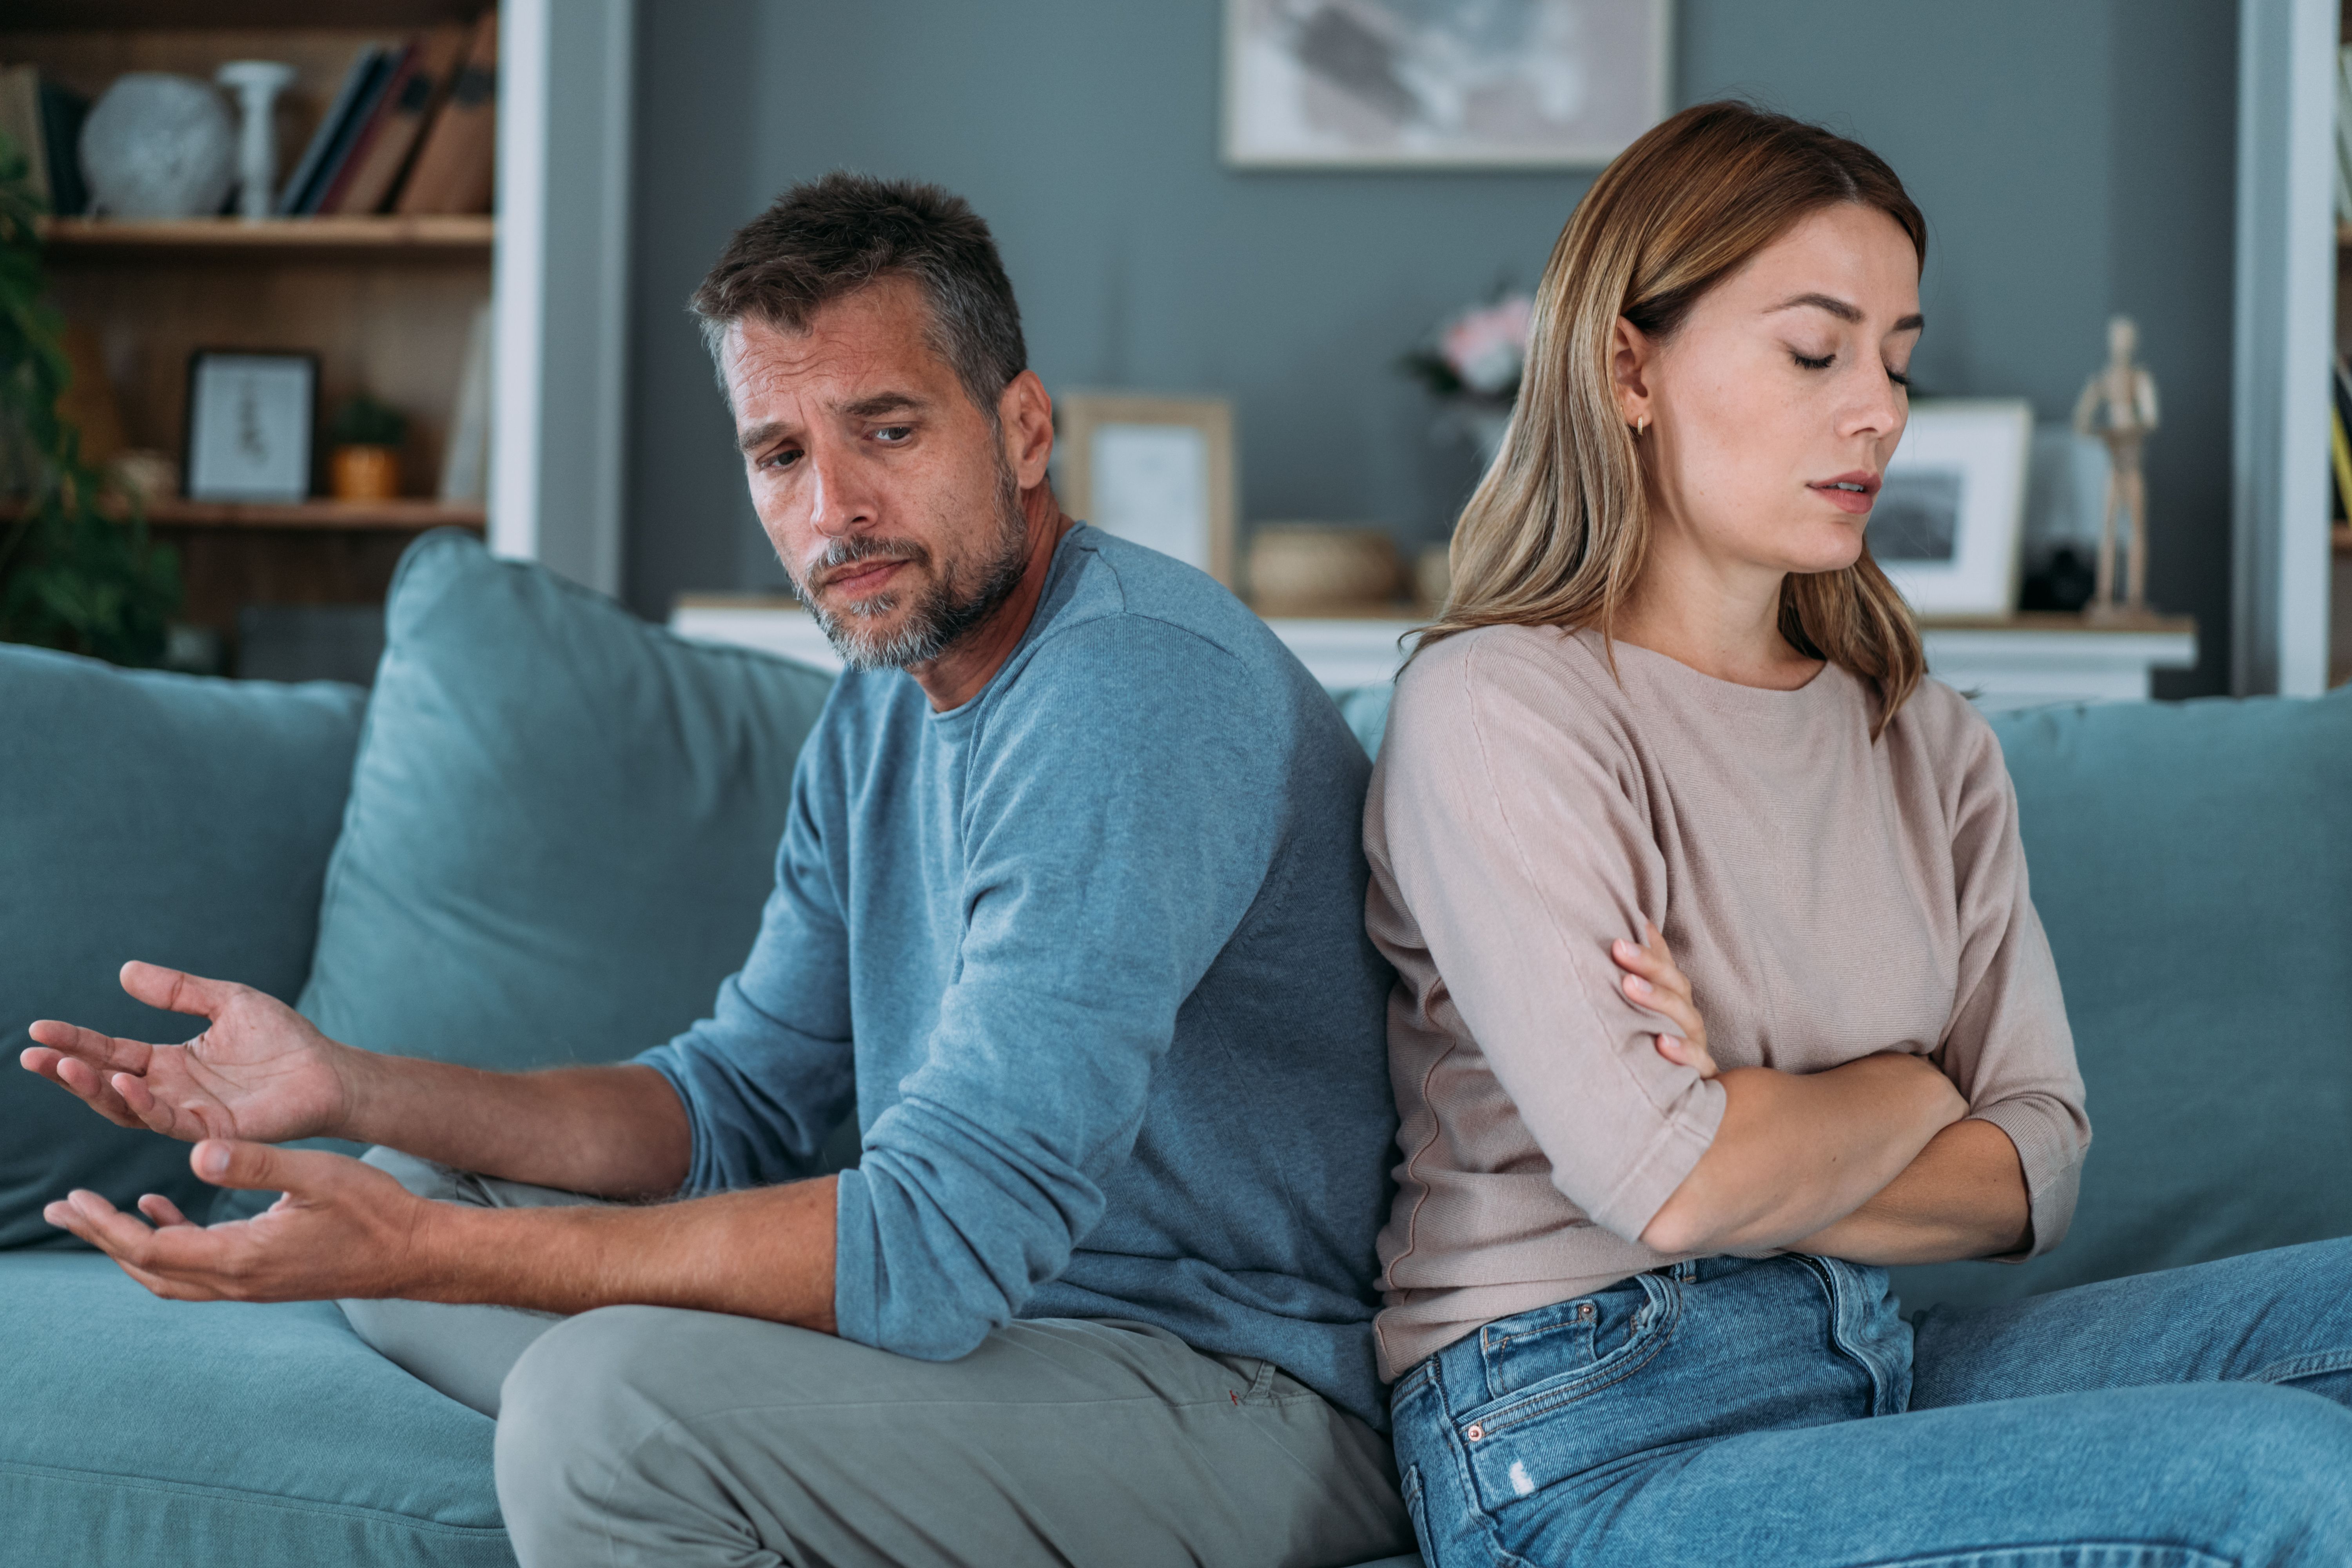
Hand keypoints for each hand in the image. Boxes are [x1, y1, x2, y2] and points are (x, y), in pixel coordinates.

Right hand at [20, 962, 361, 1145]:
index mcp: (169, 1064)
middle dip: (68, 1071)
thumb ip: (178, 990)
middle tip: (32, 1055)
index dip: (75, 1042)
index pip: (111, 1053)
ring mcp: (190, 1115)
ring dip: (95, 1088)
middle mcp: (171, 1093)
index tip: (38, 1029)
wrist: (329, 1070)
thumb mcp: (227, 1001)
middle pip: (107, 1085)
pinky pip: (169, 1121)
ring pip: (127, 1108)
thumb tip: (125, 970)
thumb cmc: (283, 1039)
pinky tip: (124, 1083)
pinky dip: (144, 1104)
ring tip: (67, 1066)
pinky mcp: (214, 1131)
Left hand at [42, 1139, 429, 1302]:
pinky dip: (168, 1244)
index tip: (73, 1200)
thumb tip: (197, 1154)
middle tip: (62, 1210)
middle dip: (100, 1238)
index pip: (151, 1248)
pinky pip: (196, 1271)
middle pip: (146, 1268)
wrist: (413, 1254)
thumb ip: (257, 1164)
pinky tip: (165, 1210)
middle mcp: (237, 1281)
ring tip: (99, 1215)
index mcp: (242, 1256)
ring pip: (167, 1276)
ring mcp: (250, 1286)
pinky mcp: (262, 1279)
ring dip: (128, 1245)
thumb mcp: (319, 1175)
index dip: (105, 1226)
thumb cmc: (374, 1211)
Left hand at [1612, 920, 1716, 1078]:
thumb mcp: (1641, 1018)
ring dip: (1658, 1000)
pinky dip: (1682, 1052)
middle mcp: (1687, 1021)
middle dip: (1648, 965)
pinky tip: (1661, 1043)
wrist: (1672, 1104)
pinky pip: (1698, 1064)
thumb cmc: (1651, 1052)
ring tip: (1630, 985)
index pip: (1666, 968)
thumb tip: (1627, 934)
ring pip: (1686, 1019)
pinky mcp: (1702, 1079)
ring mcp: (1696, 1047)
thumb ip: (1637, 981)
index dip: (1650, 948)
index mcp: (1675, 1003)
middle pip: (1676, 988)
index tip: (1626, 927)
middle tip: (1619, 947)